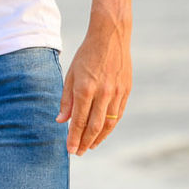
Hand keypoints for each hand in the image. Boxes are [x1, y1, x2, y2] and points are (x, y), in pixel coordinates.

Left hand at [57, 18, 131, 154]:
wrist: (111, 36)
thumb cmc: (86, 55)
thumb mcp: (71, 74)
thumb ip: (67, 99)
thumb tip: (61, 121)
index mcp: (85, 88)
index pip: (79, 120)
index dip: (74, 137)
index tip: (70, 150)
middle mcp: (103, 93)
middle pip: (94, 126)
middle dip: (85, 142)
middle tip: (79, 152)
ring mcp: (117, 92)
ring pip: (109, 123)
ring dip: (99, 138)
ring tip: (90, 146)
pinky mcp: (126, 90)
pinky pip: (118, 113)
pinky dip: (111, 126)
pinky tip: (103, 132)